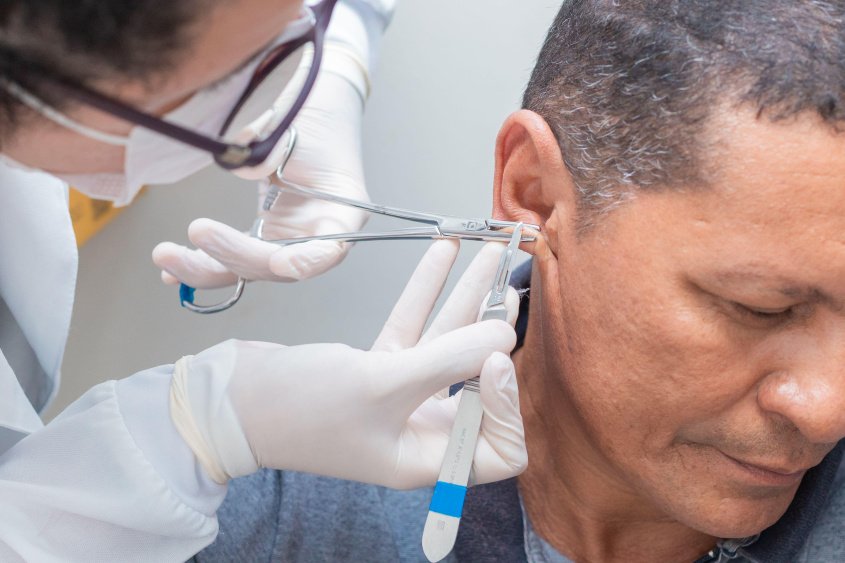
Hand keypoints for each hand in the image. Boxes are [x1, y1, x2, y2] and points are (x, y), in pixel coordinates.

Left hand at [152, 46, 368, 287]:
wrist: (315, 116)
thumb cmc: (319, 124)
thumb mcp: (303, 135)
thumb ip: (272, 156)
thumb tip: (245, 167)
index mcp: (342, 215)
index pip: (331, 250)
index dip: (307, 262)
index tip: (279, 261)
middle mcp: (317, 238)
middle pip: (278, 266)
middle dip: (234, 256)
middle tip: (198, 230)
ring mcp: (287, 241)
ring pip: (248, 271)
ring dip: (205, 269)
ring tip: (166, 256)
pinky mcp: (262, 238)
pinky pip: (233, 260)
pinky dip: (203, 264)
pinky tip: (170, 272)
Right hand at [170, 240, 526, 488]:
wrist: (231, 402)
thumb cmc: (299, 411)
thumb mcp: (381, 384)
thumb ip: (447, 359)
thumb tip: (505, 336)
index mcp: (427, 457)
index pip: (500, 445)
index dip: (507, 404)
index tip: (495, 357)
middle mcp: (420, 430)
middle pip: (478, 382)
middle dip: (495, 331)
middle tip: (510, 283)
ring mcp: (399, 397)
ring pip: (447, 346)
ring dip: (466, 300)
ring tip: (489, 254)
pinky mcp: (376, 368)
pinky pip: (413, 329)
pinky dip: (425, 294)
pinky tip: (442, 254)